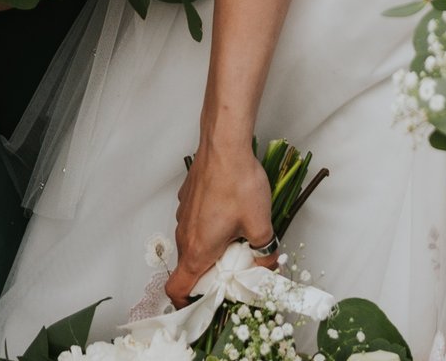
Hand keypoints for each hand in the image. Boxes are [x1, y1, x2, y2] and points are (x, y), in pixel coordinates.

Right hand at [168, 137, 276, 305]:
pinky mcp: (188, 199)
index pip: (176, 288)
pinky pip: (194, 222)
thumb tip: (269, 265)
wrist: (225, 145)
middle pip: (188, 267)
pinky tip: (230, 212)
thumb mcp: (261, 225)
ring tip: (236, 236)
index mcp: (198, 249)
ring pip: (192, 242)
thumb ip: (265, 252)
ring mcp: (183, 215)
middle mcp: (184, 235)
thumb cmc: (238, 184)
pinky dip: (208, 226)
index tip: (204, 301)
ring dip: (210, 247)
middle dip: (209, 273)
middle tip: (235, 267)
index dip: (186, 302)